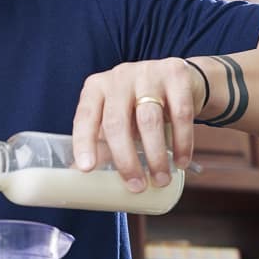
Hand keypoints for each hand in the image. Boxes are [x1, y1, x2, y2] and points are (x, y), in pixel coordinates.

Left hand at [71, 57, 204, 190]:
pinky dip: (181, 142)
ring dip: (155, 156)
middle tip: (136, 186)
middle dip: (126, 159)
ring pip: (148, 120)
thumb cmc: (139, 106)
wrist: (181, 80)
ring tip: (160, 179)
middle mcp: (119, 77)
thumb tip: (78, 175)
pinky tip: (181, 162)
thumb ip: (102, 144)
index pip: (85, 117)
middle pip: (117, 122)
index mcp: (96, 88)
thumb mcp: (117, 119)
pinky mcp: (176, 75)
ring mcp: (148, 73)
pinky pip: (180, 114)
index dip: (84, 143)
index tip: (87, 169)